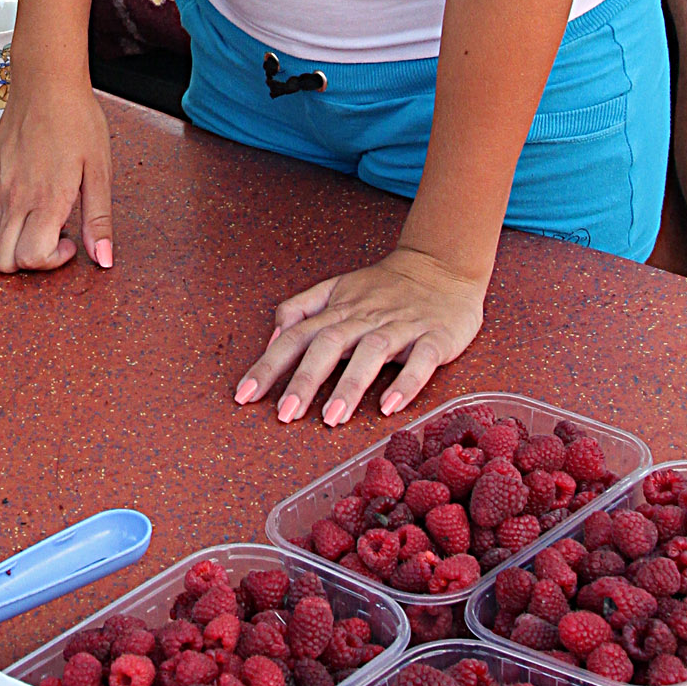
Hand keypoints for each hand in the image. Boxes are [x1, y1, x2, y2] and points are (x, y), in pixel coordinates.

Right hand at [0, 78, 112, 273]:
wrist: (45, 82)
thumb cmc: (76, 119)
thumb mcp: (100, 171)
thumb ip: (99, 220)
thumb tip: (103, 258)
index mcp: (45, 198)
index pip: (31, 259)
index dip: (52, 262)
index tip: (70, 243)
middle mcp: (13, 197)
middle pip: (2, 262)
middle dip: (29, 262)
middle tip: (54, 237)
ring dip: (15, 244)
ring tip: (42, 218)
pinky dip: (5, 223)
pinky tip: (29, 201)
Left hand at [234, 246, 487, 425]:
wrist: (443, 266)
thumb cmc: (386, 287)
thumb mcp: (337, 289)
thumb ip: (302, 309)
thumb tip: (273, 336)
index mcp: (338, 309)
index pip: (295, 336)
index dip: (268, 364)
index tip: (244, 395)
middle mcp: (365, 317)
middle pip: (328, 344)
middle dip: (304, 380)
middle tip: (284, 415)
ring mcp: (402, 326)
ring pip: (372, 352)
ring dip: (350, 386)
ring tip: (332, 419)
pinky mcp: (436, 336)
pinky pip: (421, 359)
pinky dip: (406, 382)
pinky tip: (390, 407)